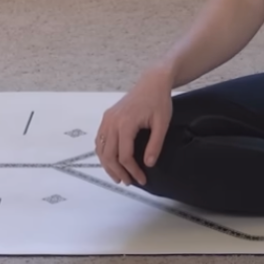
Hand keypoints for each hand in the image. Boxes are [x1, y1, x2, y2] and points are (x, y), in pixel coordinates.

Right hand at [95, 69, 172, 186]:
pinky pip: (100, 139)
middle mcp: (112, 121)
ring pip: (101, 149)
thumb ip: (155, 144)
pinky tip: (111, 161)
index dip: (132, 171)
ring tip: (118, 176)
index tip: (142, 179)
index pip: (124, 155)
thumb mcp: (162, 123)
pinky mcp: (107, 117)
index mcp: (126, 123)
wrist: (152, 82)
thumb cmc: (159, 101)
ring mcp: (107, 119)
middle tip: (128, 182)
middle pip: (109, 155)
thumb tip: (149, 164)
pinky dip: (103, 153)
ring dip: (108, 165)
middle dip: (118, 172)